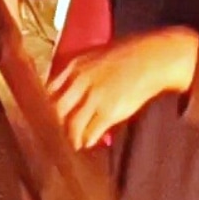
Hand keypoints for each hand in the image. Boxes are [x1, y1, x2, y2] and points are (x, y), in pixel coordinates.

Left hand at [47, 28, 198, 150]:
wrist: (155, 57)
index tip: (43, 118)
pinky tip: (87, 143)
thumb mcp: (95, 56)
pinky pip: (91, 132)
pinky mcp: (109, 111)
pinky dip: (87, 140)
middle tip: (53, 136)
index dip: (43, 108)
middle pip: (55, 111)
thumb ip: (78, 73)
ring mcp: (94, 97)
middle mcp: (80, 81)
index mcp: (74, 66)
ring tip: (72, 143)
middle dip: (53, 125)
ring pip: (71, 125)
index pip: (47, 92)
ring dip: (70, 137)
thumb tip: (66, 92)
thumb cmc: (128, 55)